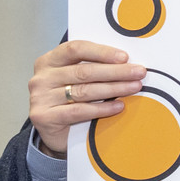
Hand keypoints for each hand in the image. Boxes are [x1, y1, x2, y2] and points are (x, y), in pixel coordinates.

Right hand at [28, 40, 145, 156]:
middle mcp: (42, 77)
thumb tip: (127, 62)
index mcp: (49, 61)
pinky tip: (119, 106)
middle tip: (139, 72)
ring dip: (114, 88)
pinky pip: (79, 110)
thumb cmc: (70, 99)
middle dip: (116, 71)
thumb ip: (94, 67)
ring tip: (134, 87)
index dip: (101, 52)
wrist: (54, 131)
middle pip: (84, 71)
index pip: (75, 49)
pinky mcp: (44, 117)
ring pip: (84, 91)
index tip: (125, 57)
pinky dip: (102, 108)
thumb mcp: (78, 79)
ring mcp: (40, 98)